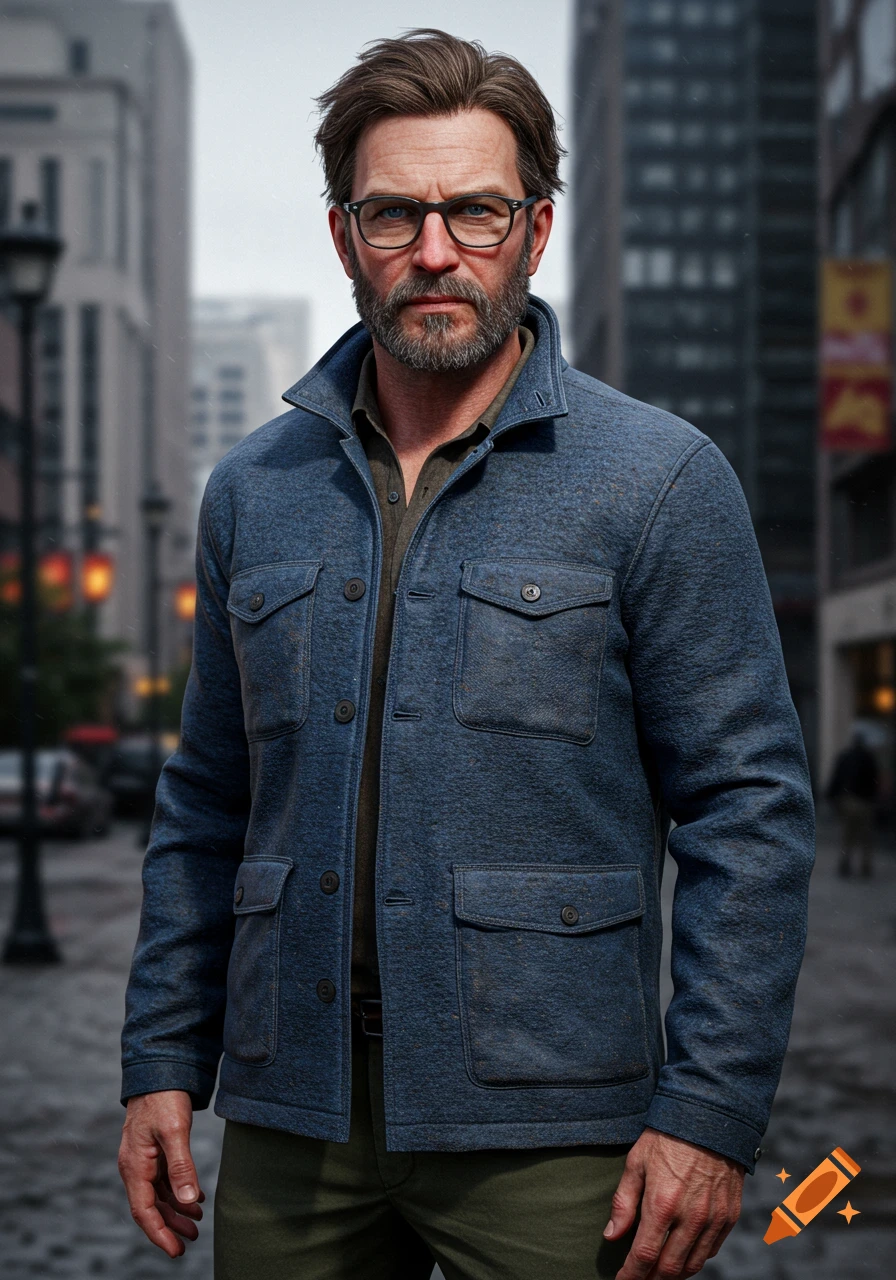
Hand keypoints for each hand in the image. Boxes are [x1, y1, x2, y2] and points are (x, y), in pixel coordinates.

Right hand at [118, 1090, 205, 1257]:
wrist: (158, 1069)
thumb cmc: (164, 1098)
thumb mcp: (174, 1131)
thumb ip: (181, 1165)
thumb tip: (187, 1200)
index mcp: (134, 1166)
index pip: (143, 1211)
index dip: (159, 1234)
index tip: (176, 1251)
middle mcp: (135, 1166)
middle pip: (150, 1207)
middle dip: (170, 1226)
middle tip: (192, 1239)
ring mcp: (142, 1159)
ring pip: (157, 1194)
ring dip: (176, 1209)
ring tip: (197, 1221)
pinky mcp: (152, 1150)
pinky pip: (162, 1179)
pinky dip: (177, 1191)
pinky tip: (195, 1196)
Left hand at [605, 1127, 743, 1278]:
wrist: (710, 1117)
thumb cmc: (667, 1137)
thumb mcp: (636, 1162)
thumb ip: (623, 1202)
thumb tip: (611, 1235)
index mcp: (662, 1204)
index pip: (644, 1256)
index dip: (631, 1275)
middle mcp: (691, 1217)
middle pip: (669, 1268)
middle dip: (651, 1279)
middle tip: (639, 1278)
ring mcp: (713, 1219)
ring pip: (693, 1265)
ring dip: (674, 1274)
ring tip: (658, 1271)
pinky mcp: (729, 1215)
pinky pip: (711, 1250)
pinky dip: (695, 1258)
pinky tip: (683, 1253)